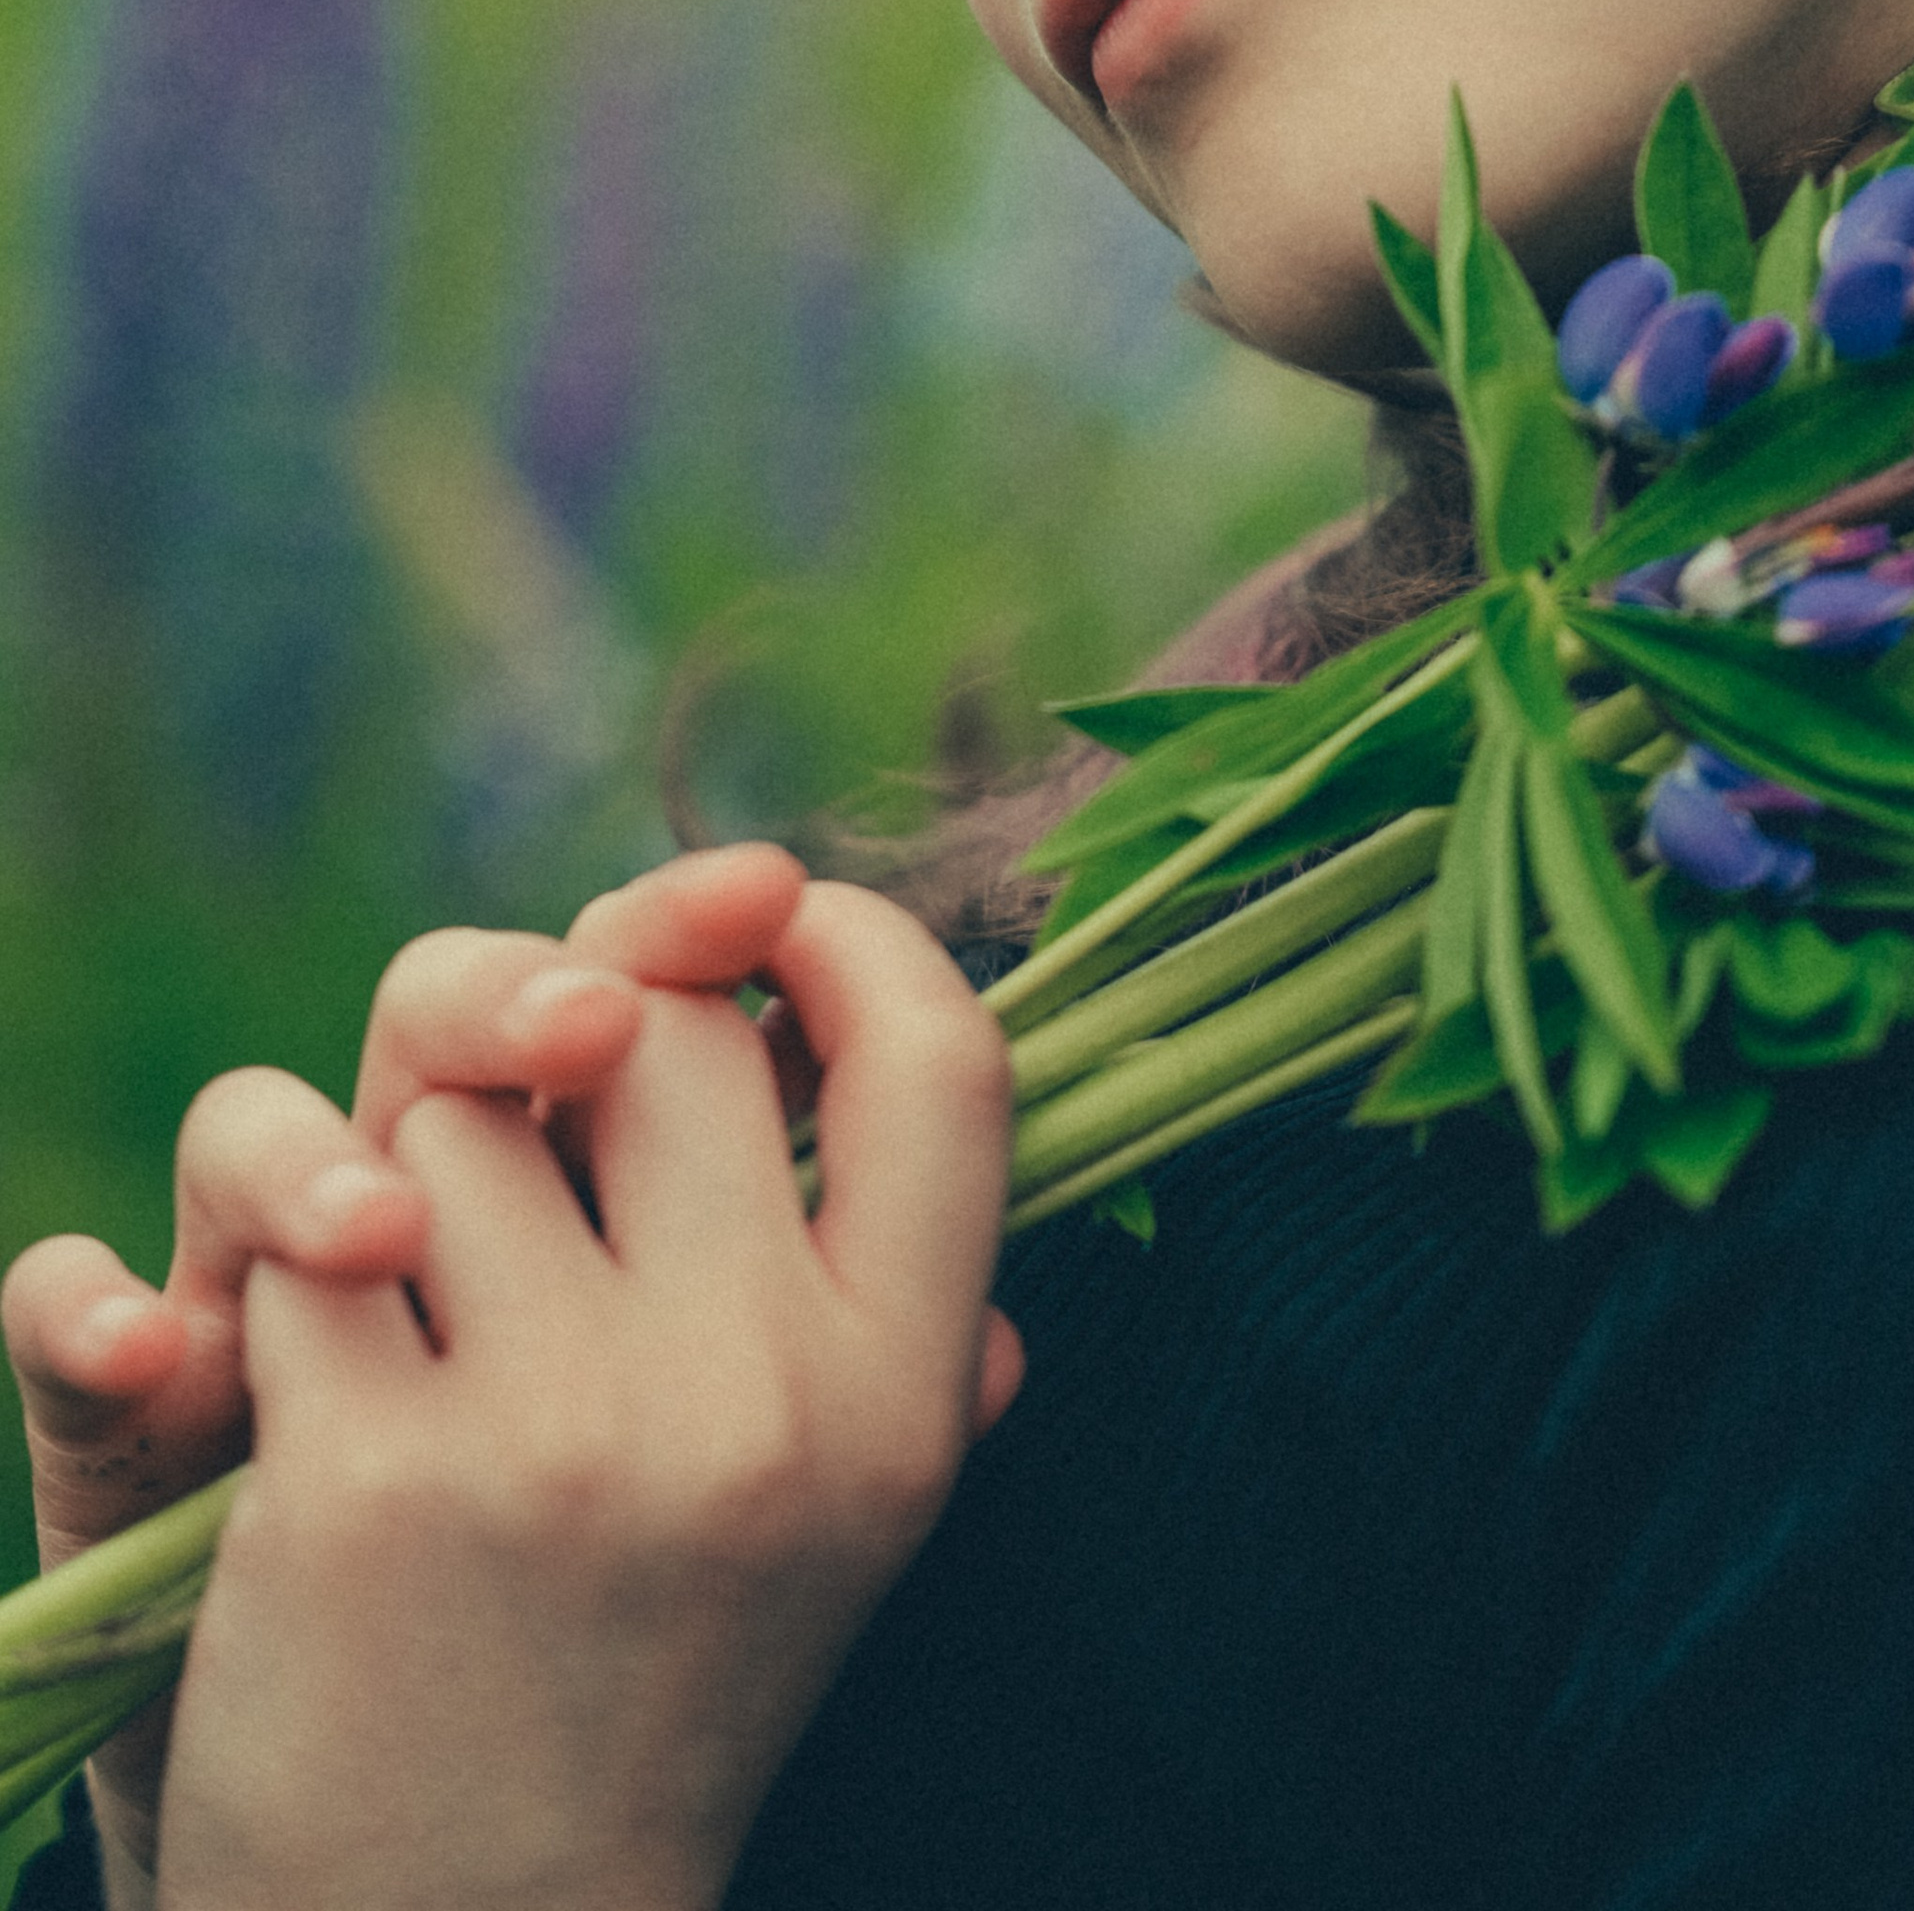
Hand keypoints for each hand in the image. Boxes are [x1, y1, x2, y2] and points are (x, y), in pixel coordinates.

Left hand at [152, 881, 1016, 1910]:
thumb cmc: (653, 1670)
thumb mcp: (840, 1497)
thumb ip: (884, 1272)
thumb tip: (842, 990)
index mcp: (902, 1395)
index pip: (944, 1056)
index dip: (852, 936)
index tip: (766, 927)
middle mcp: (761, 1403)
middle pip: (666, 1022)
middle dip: (565, 1018)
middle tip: (527, 1092)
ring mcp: (567, 1435)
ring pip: (454, 1115)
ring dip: (405, 1169)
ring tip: (422, 1298)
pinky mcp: (374, 1476)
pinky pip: (308, 1237)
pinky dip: (284, 1286)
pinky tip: (316, 1388)